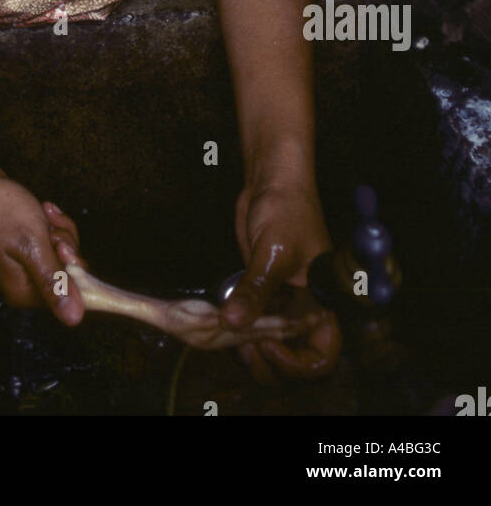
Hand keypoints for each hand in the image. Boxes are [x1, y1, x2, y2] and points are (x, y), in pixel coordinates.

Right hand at [0, 166, 86, 326]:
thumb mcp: (33, 245)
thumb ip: (54, 281)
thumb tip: (74, 319)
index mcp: (21, 291)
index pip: (68, 294)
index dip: (71, 265)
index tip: (59, 243)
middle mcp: (20, 283)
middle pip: (66, 272)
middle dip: (64, 242)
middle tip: (47, 226)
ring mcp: (20, 265)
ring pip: (60, 253)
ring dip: (57, 229)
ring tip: (42, 212)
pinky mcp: (20, 249)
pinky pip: (48, 241)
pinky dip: (49, 224)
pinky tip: (41, 209)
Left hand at [220, 178, 341, 381]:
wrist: (271, 180)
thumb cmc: (288, 209)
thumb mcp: (273, 251)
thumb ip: (256, 289)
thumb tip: (233, 322)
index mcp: (322, 303)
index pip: (322, 353)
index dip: (298, 361)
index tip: (270, 344)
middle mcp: (303, 307)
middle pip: (292, 354)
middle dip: (268, 360)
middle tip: (243, 347)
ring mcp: (279, 299)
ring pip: (267, 339)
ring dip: (247, 345)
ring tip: (226, 335)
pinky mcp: (258, 288)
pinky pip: (249, 317)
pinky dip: (236, 324)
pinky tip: (218, 320)